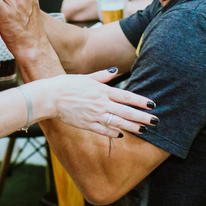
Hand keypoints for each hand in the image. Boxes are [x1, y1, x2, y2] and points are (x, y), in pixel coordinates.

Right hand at [40, 69, 155, 138]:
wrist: (50, 97)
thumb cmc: (66, 85)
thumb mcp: (85, 77)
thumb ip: (102, 76)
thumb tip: (114, 71)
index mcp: (102, 90)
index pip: (127, 96)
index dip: (141, 101)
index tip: (152, 105)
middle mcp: (101, 103)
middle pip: (126, 111)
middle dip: (142, 117)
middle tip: (156, 121)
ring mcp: (95, 115)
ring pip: (118, 122)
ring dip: (133, 127)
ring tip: (144, 130)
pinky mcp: (87, 124)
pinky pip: (103, 130)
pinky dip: (113, 132)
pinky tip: (121, 135)